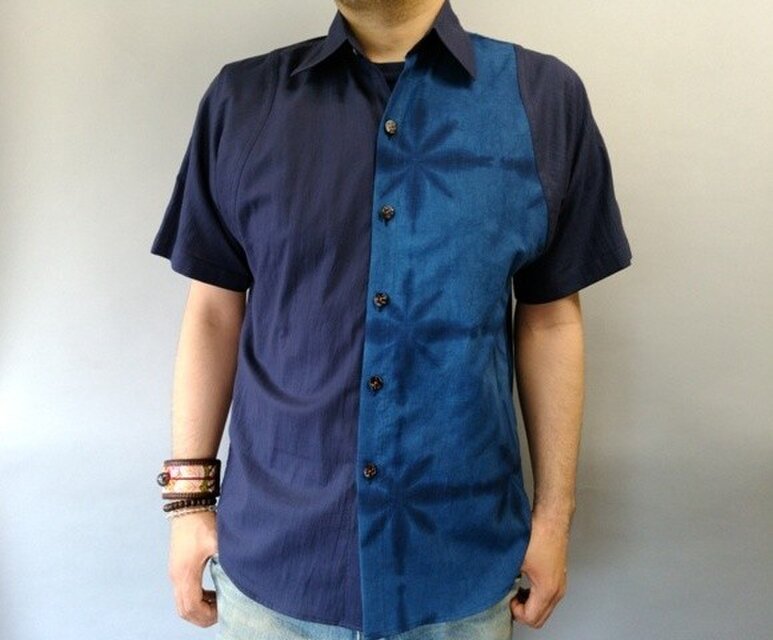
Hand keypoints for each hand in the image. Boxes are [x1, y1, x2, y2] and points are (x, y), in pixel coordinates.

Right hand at [168, 510, 218, 626]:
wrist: (187, 507)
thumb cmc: (202, 523)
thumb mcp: (217, 541)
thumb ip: (227, 559)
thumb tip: (240, 574)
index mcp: (186, 573)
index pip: (192, 607)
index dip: (207, 614)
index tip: (223, 609)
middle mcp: (176, 577)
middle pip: (184, 611)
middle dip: (202, 617)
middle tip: (221, 611)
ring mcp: (174, 573)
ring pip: (181, 605)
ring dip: (198, 609)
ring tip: (217, 602)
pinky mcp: (176, 569)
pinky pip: (182, 594)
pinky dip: (195, 600)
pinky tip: (210, 593)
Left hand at [510, 513, 569, 628]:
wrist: (551, 519)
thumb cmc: (537, 535)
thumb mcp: (515, 559)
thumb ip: (506, 578)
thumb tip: (494, 588)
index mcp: (547, 589)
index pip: (531, 618)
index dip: (515, 612)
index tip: (507, 599)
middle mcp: (557, 590)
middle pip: (539, 619)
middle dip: (522, 612)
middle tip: (510, 599)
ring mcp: (561, 584)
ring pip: (545, 609)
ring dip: (529, 606)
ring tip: (516, 592)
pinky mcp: (559, 577)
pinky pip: (548, 598)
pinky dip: (536, 598)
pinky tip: (524, 584)